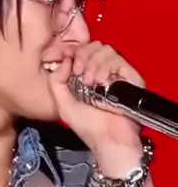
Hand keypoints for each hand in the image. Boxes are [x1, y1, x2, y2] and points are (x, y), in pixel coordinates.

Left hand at [47, 42, 143, 160]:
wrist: (108, 140)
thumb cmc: (87, 127)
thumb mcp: (62, 104)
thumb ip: (56, 81)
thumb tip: (65, 59)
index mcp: (87, 75)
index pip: (83, 50)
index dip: (75, 52)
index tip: (70, 63)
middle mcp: (103, 72)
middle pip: (94, 46)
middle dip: (83, 56)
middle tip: (80, 74)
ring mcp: (118, 74)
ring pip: (106, 50)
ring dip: (94, 63)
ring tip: (91, 83)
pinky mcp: (131, 78)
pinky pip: (118, 60)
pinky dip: (106, 67)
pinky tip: (101, 82)